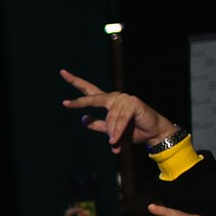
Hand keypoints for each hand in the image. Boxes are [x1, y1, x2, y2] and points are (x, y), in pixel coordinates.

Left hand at [61, 68, 178, 148]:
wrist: (152, 134)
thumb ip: (97, 125)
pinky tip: (115, 139)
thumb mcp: (111, 131)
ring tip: (114, 142)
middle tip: (65, 104)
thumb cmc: (132, 131)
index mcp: (107, 102)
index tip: (63, 72)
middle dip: (80, 101)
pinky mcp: (133, 103)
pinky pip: (121, 120)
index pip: (89, 91)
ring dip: (112, 132)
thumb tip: (83, 118)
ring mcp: (124, 99)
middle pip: (94, 97)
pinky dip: (118, 130)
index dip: (76, 82)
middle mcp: (114, 98)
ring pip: (110, 118)